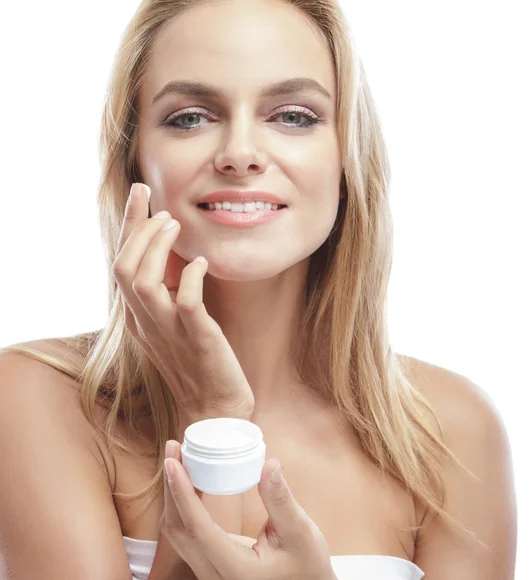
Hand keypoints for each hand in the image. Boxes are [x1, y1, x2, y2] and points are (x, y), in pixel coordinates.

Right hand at [112, 183, 254, 419]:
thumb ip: (170, 296)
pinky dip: (192, 278)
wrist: (215, 408)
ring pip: (144, 282)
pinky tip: (202, 263)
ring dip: (157, 249)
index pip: (123, 266)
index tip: (141, 195)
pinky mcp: (197, 339)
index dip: (129, 229)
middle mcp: (147, 323)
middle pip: (124, 269)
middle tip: (154, 199)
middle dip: (136, 228)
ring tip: (175, 225)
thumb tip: (180, 259)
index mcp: (141, 318)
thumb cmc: (200, 365)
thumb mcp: (176, 326)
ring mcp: (170, 332)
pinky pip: (187, 302)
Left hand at [161, 440, 336, 579]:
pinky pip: (188, 533)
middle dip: (172, 486)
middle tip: (173, 449)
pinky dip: (183, 505)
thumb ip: (281, 499)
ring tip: (178, 459)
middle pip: (179, 528)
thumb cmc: (306, 564)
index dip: (182, 493)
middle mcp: (215, 574)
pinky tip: (191, 481)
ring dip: (174, 494)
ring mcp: (210, 571)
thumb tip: (270, 464)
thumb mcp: (300, 531)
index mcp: (236, 568)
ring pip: (178, 532)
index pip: (198, 527)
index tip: (173, 463)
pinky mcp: (212, 563)